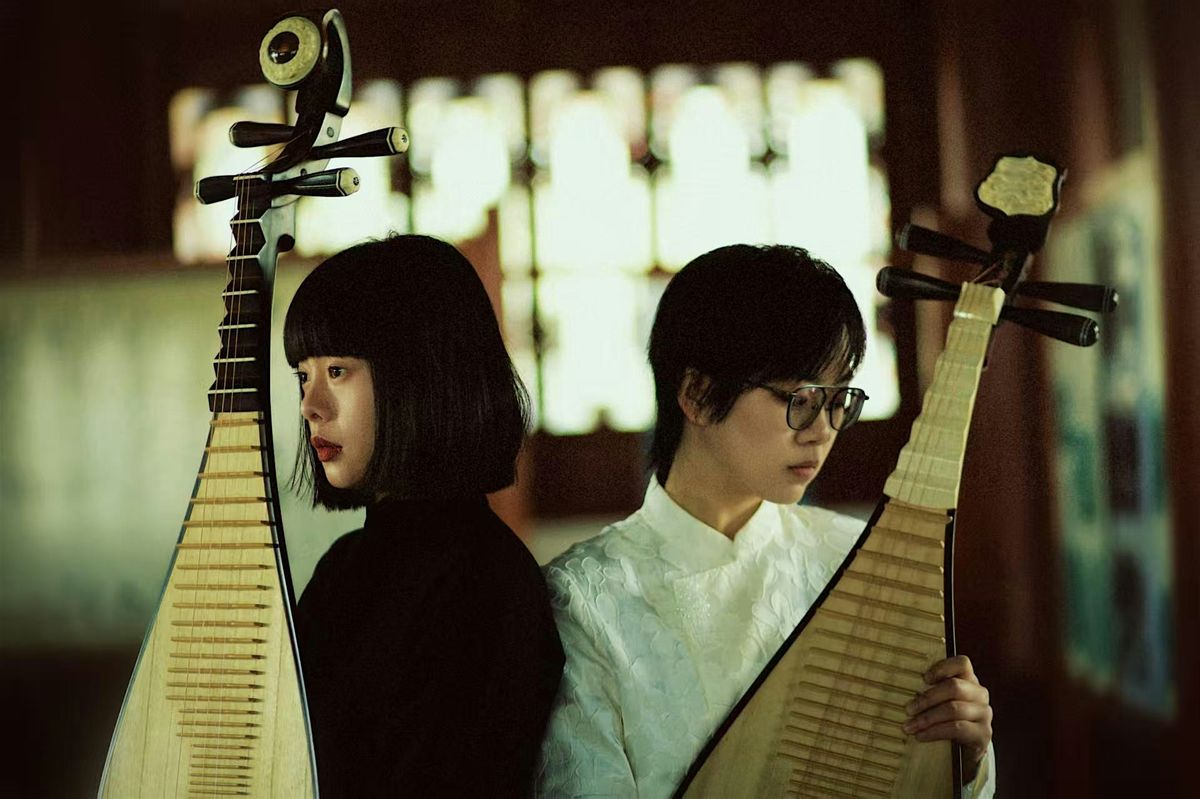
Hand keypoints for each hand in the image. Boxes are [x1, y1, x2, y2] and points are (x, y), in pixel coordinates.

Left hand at [902, 655, 992, 783]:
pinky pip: (957, 728)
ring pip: (954, 709)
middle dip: (928, 698)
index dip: (943, 667)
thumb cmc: (948, 719)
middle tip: (908, 709)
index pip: (962, 663)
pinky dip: (935, 732)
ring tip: (909, 726)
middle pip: (954, 687)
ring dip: (927, 718)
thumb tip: (901, 687)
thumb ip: (930, 691)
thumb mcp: (941, 702)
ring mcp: (984, 713)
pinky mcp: (983, 733)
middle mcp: (980, 694)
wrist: (967, 749)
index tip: (924, 678)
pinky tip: (921, 736)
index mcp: (969, 680)